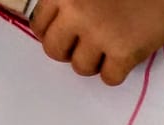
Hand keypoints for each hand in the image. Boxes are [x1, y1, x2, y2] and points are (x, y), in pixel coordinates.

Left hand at [30, 0, 163, 85]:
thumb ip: (68, 2)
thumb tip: (56, 27)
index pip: (39, 26)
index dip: (51, 33)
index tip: (65, 36)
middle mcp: (76, 13)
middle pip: (54, 50)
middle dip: (68, 51)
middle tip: (85, 46)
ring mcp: (99, 35)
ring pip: (81, 67)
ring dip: (93, 62)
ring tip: (109, 46)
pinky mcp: (124, 53)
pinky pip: (109, 78)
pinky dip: (116, 72)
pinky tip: (124, 55)